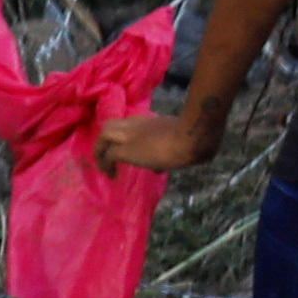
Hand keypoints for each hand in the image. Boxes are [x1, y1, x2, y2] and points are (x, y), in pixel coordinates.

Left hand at [95, 107, 220, 175]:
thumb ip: (174, 149)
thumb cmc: (196, 137)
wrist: (192, 138)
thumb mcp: (183, 141)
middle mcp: (136, 125)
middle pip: (110, 125)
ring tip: (105, 167)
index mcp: (150, 121)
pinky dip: (105, 165)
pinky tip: (111, 176)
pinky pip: (107, 156)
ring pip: (103, 136)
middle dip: (106, 140)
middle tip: (108, 156)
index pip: (130, 125)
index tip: (130, 149)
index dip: (126, 136)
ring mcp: (128, 136)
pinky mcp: (125, 150)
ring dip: (101, 151)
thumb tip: (165, 166)